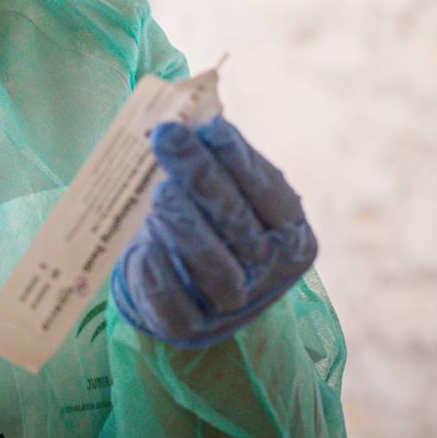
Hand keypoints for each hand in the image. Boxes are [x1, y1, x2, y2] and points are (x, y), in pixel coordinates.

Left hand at [109, 116, 316, 349]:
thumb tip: (196, 109)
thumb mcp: (228, 195)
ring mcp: (232, 306)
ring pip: (213, 269)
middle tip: (169, 138)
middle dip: (202, 176)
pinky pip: (175, 306)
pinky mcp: (190, 328)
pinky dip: (159, 275)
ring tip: (160, 190)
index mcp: (292, 237)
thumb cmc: (214, 227)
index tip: (209, 126)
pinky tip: (143, 247)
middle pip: (238, 224)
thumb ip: (220, 160)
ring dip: (185, 225)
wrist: (195, 295)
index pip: (271, 194)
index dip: (239, 159)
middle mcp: (270, 274)